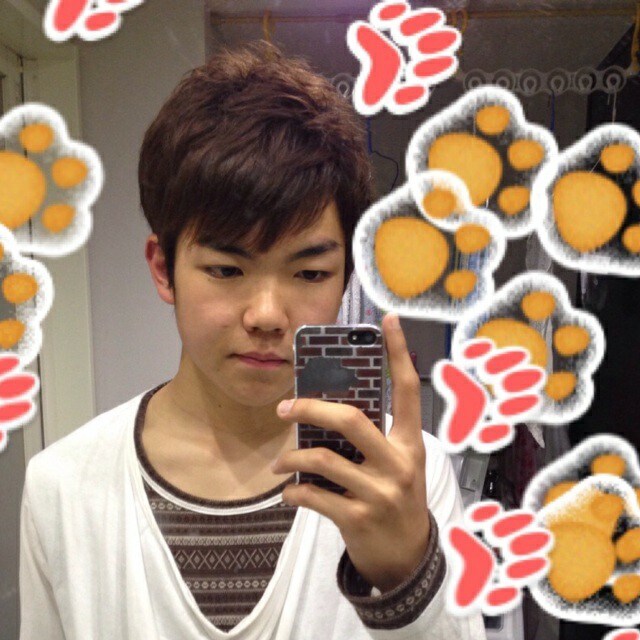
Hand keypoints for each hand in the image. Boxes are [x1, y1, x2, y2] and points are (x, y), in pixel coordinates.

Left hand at [272, 313, 429, 592]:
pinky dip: (294, 493)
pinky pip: (314, 496)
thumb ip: (369, 439)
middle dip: (310, 408)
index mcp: (410, 442)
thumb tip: (322, 412)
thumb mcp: (393, 464)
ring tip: (278, 463)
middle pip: (351, 420)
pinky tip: (290, 493)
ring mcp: (380, 492)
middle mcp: (399, 462)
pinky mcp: (359, 518)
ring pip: (323, 459)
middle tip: (284, 408)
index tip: (388, 320)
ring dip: (291, 459)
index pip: (407, 389)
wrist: (407, 558)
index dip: (398, 353)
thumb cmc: (395, 498)